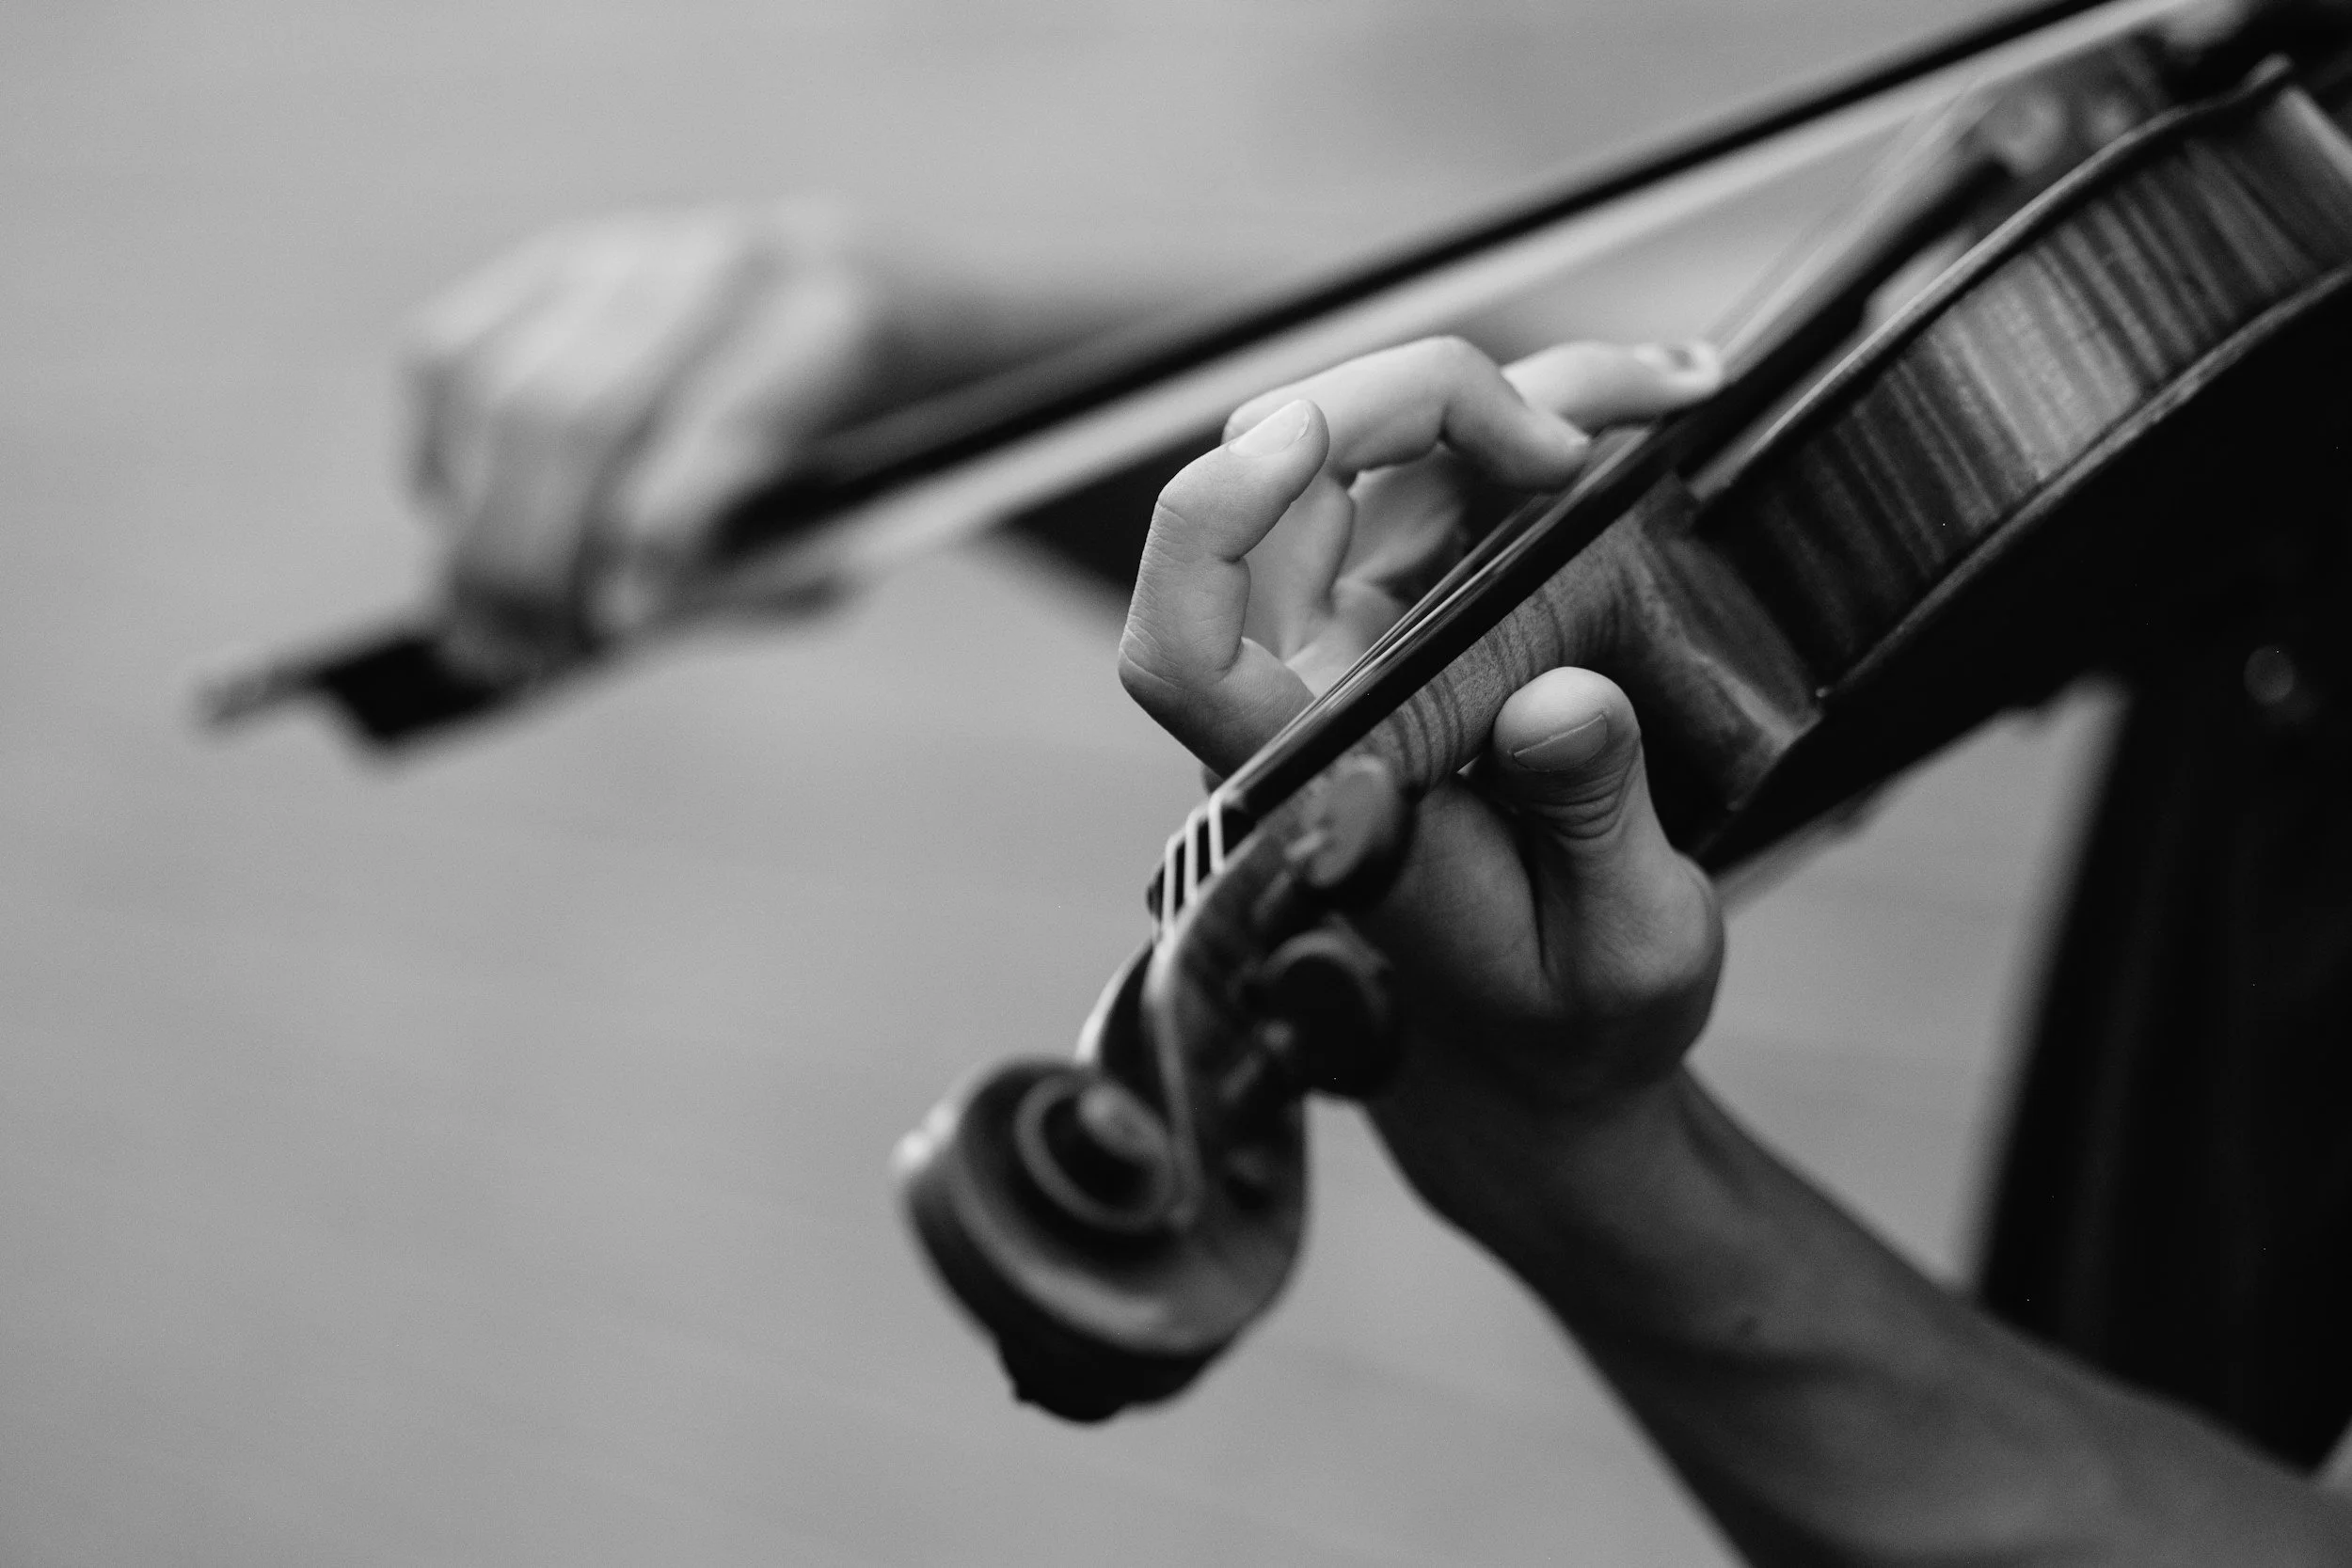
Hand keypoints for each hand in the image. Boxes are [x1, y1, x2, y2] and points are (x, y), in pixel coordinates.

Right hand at [403, 201, 926, 673]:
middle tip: (520, 657)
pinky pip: (448, 360)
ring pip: (495, 393)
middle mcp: (720, 267)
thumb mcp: (862, 528)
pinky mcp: (548, 264)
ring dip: (472, 532)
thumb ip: (756, 578)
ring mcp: (625, 253)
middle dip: (534, 558)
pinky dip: (441, 462)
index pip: (726, 420)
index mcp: (840, 322)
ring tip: (488, 629)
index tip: (622, 623)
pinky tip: (472, 530)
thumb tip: (620, 614)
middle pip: (577, 417)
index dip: (660, 530)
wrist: (885, 313)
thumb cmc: (878, 457)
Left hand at [1117, 335, 1726, 1232]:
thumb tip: (1564, 699)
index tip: (1301, 440)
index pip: (1183, 653)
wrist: (1554, 1048)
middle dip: (1416, 406)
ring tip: (1666, 389)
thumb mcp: (1627, 951)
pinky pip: (1450, 485)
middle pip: (1281, 494)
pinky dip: (1542, 430)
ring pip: (1374, 464)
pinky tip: (1647, 408)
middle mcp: (1311, 703)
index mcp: (1319, 795)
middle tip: (1574, 434)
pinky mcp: (1423, 620)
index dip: (1204, 529)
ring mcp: (1360, 651)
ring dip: (1506, 399)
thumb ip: (1592, 825)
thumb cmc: (1572, 1020)